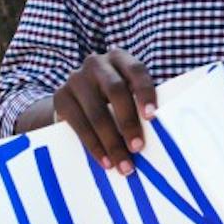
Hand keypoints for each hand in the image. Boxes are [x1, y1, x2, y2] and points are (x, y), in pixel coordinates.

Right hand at [51, 49, 156, 174]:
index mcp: (120, 59)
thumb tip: (163, 135)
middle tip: (138, 148)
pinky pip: (78, 124)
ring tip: (124, 164)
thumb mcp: (128, 93)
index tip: (152, 117)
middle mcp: (96, 64)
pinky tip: (105, 161)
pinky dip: (94, 146)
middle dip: (128, 122)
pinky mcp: (61, 97)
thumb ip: (141, 105)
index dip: (145, 93)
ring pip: (96, 112)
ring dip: (112, 142)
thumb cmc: (114, 100)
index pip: (136, 71)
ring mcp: (76, 79)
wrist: (75, 101)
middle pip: (115, 91)